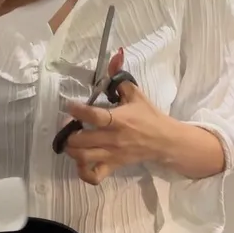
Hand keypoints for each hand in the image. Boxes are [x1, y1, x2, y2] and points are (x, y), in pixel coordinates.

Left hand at [63, 48, 175, 184]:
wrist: (165, 140)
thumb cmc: (148, 116)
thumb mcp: (135, 94)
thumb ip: (120, 78)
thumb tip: (114, 56)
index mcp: (119, 120)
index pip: (94, 116)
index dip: (77, 110)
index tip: (70, 105)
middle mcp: (113, 139)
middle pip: (81, 141)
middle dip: (69, 132)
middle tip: (69, 124)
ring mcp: (112, 155)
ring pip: (83, 158)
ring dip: (72, 149)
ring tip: (71, 140)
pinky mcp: (114, 166)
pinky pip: (94, 176)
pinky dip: (83, 172)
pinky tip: (81, 161)